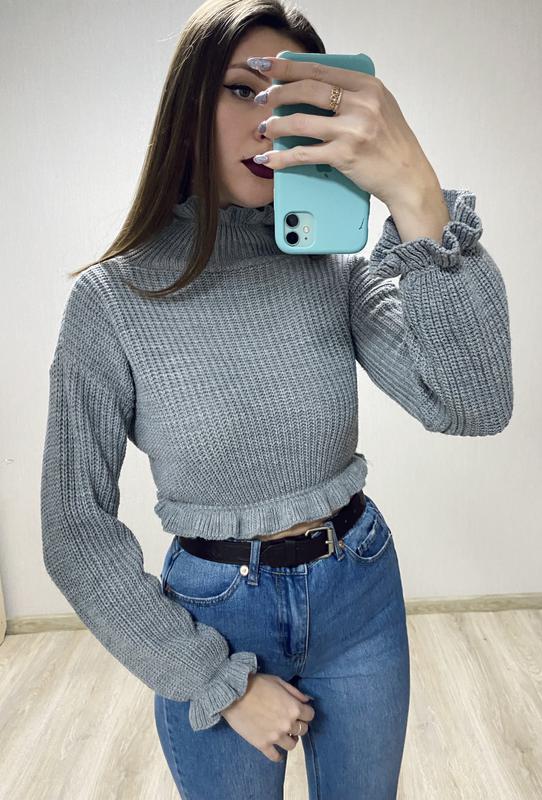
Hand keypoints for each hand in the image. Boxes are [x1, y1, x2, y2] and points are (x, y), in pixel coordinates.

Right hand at [220, 672, 314, 762]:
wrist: (233, 694)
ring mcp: (275, 736)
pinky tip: (276, 750)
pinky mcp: (262, 745)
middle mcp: (287, 724)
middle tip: (290, 721)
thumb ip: (295, 692)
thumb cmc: (256, 683)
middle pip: (303, 730)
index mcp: (293, 708)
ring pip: (292, 745)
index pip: (310, 715)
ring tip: (283, 733)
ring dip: (290, 739)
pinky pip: (275, 756)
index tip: (300, 711)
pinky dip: (278, 755)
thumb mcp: (278, 681)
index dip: (305, 712)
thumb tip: (307, 700)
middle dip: (298, 724)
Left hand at [247, 54, 439, 208]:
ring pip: (301, 121)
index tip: (267, 65)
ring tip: (263, 128)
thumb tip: (311, 85)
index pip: (320, 69)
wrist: (408, 177)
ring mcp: (353, 129)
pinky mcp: (345, 155)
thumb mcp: (379, 107)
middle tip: (261, 98)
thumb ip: (352, 94)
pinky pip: (304, 154)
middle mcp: (362, 103)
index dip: (288, 67)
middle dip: (277, 92)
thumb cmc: (392, 144)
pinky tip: (270, 159)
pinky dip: (282, 158)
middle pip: (308, 89)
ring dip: (276, 125)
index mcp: (368, 85)